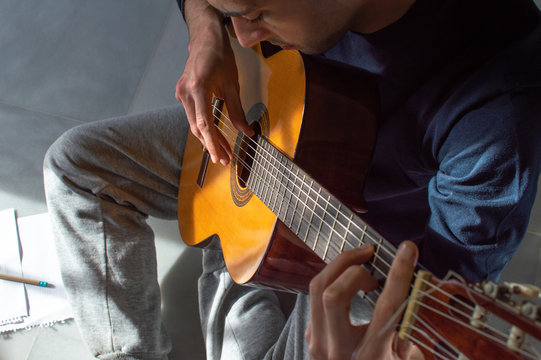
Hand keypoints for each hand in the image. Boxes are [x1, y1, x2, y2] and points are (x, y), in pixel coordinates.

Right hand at [175, 0, 252, 164]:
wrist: (205, 39)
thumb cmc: (220, 57)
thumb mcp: (233, 84)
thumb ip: (238, 111)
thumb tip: (247, 132)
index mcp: (198, 88)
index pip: (204, 124)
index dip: (213, 143)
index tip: (220, 157)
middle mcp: (185, 92)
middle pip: (197, 128)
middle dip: (212, 145)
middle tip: (226, 159)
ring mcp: (181, 93)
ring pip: (194, 124)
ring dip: (209, 138)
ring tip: (224, 151)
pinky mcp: (182, 94)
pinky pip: (192, 116)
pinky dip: (204, 127)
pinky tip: (214, 136)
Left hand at [306, 241, 423, 359]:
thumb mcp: (406, 359)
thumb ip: (411, 336)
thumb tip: (416, 298)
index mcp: (373, 356)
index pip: (387, 306)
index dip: (399, 273)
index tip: (407, 249)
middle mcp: (339, 350)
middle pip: (334, 294)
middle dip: (353, 266)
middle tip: (372, 259)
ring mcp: (319, 343)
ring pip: (317, 288)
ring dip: (339, 266)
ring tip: (361, 264)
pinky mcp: (310, 336)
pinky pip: (314, 297)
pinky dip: (331, 280)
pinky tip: (348, 279)